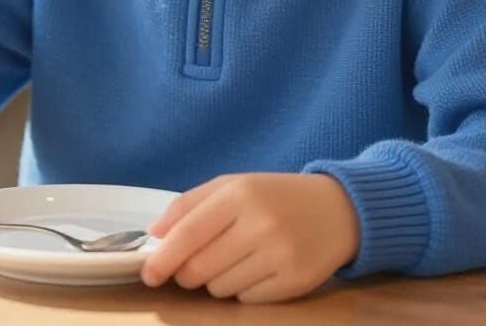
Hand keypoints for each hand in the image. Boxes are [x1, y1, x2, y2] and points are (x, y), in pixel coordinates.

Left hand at [140, 172, 359, 302]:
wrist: (337, 209)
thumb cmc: (274, 195)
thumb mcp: (234, 185)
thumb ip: (190, 204)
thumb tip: (155, 234)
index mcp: (239, 194)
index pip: (189, 233)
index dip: (164, 257)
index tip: (148, 274)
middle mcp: (259, 223)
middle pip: (199, 268)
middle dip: (187, 273)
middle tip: (194, 265)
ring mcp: (279, 254)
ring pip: (220, 287)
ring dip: (216, 280)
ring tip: (236, 258)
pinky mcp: (295, 282)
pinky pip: (246, 299)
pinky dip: (243, 289)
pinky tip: (257, 269)